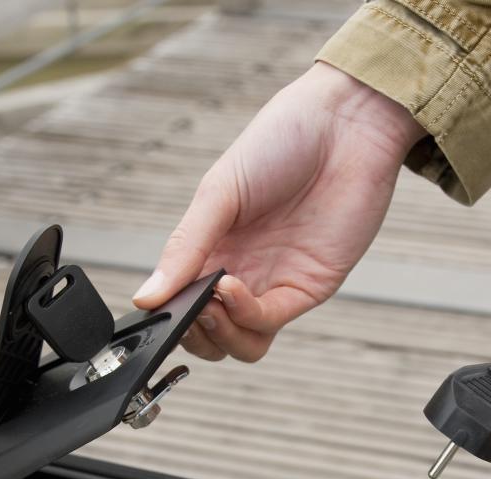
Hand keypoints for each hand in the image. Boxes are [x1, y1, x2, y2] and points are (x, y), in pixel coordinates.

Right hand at [132, 62, 422, 360]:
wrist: (344, 124)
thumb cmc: (281, 141)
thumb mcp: (218, 192)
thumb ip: (184, 248)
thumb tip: (145, 298)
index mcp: (213, 246)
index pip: (181, 301)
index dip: (168, 312)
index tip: (158, 304)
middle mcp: (242, 269)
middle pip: (210, 333)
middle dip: (192, 332)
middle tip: (185, 307)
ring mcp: (275, 281)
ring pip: (241, 343)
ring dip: (219, 335)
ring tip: (209, 303)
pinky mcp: (309, 287)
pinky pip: (270, 321)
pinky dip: (245, 315)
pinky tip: (230, 287)